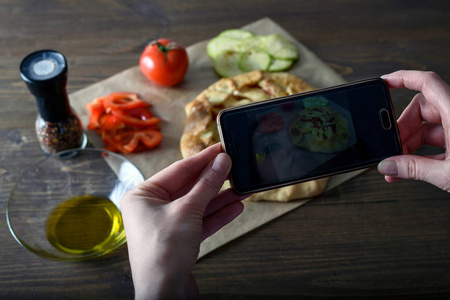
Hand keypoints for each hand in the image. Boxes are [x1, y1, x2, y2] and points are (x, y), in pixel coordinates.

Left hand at [120, 143, 248, 298]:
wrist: (165, 294)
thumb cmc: (162, 254)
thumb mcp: (187, 211)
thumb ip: (206, 185)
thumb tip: (221, 162)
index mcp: (142, 196)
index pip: (178, 170)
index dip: (202, 159)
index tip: (219, 149)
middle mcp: (152, 208)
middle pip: (189, 187)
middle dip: (213, 180)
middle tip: (233, 167)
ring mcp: (166, 224)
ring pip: (197, 205)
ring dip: (219, 198)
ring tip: (240, 188)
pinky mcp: (179, 239)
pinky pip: (200, 221)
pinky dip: (217, 215)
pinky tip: (235, 207)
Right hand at [377, 70, 449, 191]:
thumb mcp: (449, 174)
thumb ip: (414, 169)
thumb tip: (388, 166)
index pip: (426, 83)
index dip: (403, 78)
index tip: (383, 83)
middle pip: (422, 110)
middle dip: (403, 129)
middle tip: (391, 148)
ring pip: (428, 129)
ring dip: (409, 146)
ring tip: (397, 165)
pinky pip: (436, 145)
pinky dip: (420, 156)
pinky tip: (407, 170)